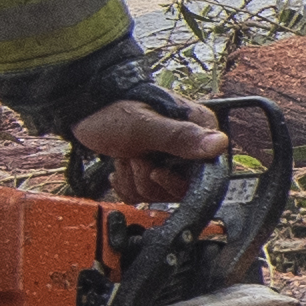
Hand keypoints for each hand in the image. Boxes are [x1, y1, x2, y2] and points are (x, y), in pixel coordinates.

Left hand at [71, 97, 228, 204]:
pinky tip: (122, 166)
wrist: (86, 110)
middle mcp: (190, 146)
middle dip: (148, 178)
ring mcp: (170, 160)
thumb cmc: (113, 110)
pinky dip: (127, 185)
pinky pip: (144, 195)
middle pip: (180, 189)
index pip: (206, 174)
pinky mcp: (153, 169)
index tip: (155, 171)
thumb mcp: (146, 125)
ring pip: (159, 193)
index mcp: (199, 130)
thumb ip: (181, 136)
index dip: (177, 181)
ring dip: (133, 179)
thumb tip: (219, 144)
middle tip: (135, 156)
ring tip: (125, 156)